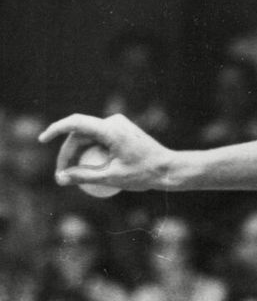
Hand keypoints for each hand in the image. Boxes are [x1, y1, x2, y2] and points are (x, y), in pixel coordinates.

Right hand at [38, 113, 172, 191]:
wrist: (170, 168)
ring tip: (72, 174)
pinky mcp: (121, 130)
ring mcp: (118, 124)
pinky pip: (99, 139)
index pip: (75, 123)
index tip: (42, 140)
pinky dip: (91, 152)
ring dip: (78, 153)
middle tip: (62, 175)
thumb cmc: (144, 174)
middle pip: (80, 133)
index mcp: (110, 130)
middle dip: (68, 152)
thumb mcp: (111, 178)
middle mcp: (113, 122)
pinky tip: (86, 169)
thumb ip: (84, 176)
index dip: (55, 129)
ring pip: (88, 136)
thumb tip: (60, 178)